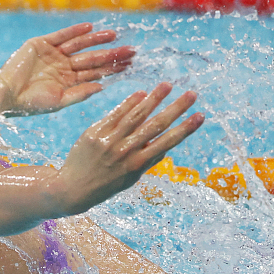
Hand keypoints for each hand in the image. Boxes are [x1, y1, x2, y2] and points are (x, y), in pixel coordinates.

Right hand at [0, 22, 134, 116]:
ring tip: (114, 35)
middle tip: (132, 50)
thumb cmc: (30, 104)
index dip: (112, 68)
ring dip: (96, 39)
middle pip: (92, 58)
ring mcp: (52, 54)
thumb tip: (103, 87)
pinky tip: (90, 27)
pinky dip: (75, 31)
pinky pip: (61, 35)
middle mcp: (62, 66)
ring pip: (79, 44)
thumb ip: (80, 92)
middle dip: (111, 54)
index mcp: (68, 81)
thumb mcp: (59, 101)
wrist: (5, 94)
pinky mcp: (40, 44)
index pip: (95, 73)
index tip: (130, 64)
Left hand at [51, 83, 203, 214]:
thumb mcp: (130, 178)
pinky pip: (115, 115)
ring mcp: (109, 141)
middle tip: (191, 94)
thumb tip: (165, 146)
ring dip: (154, 99)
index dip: (186, 128)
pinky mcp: (95, 132)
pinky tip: (141, 93)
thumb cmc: (105, 185)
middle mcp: (125, 152)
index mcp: (137, 165)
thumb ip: (146, 161)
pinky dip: (128, 103)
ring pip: (136, 116)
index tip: (201, 116)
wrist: (72, 188)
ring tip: (168, 85)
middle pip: (155, 125)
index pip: (167, 142)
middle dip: (175, 109)